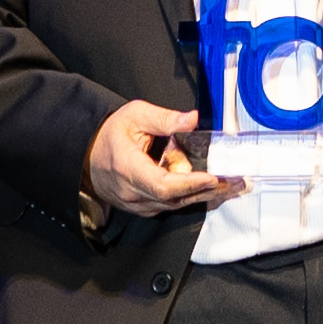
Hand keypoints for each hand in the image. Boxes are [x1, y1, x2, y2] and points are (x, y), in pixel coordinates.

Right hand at [85, 99, 240, 221]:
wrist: (87, 156)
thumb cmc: (109, 135)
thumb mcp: (134, 115)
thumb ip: (164, 118)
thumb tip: (191, 119)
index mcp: (127, 168)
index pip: (162, 184)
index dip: (189, 184)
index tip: (212, 177)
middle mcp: (131, 192)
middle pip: (175, 199)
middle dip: (207, 191)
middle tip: (235, 182)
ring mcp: (136, 203)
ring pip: (175, 205)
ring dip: (203, 195)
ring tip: (230, 185)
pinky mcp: (142, 208)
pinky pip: (170, 206)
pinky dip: (190, 197)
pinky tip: (209, 189)